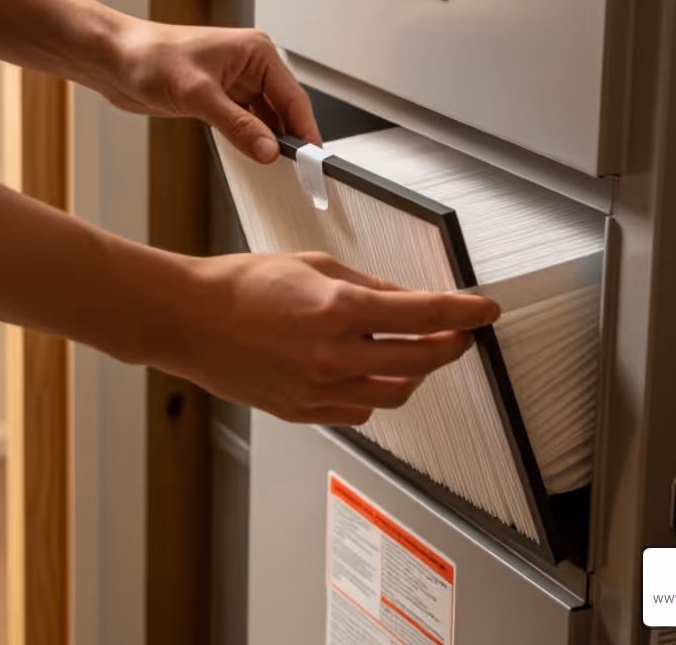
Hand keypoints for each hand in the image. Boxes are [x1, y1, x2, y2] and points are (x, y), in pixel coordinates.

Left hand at [99, 20, 321, 162]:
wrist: (113, 59)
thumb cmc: (148, 57)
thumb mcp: (197, 95)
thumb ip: (237, 125)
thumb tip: (269, 150)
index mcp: (255, 51)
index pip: (293, 96)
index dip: (306, 129)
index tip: (314, 159)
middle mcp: (249, 65)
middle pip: (284, 108)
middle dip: (290, 137)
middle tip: (300, 171)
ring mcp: (234, 82)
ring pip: (265, 118)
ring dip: (269, 140)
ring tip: (279, 169)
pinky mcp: (218, 98)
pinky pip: (245, 122)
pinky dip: (251, 139)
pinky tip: (254, 156)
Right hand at [155, 252, 500, 424]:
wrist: (190, 320)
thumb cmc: (240, 286)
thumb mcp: (312, 265)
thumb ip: (365, 285)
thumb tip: (405, 299)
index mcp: (337, 309)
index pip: (424, 312)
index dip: (465, 311)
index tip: (486, 310)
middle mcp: (332, 355)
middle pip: (422, 360)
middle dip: (450, 344)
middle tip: (458, 332)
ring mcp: (318, 389)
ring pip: (396, 394)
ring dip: (415, 373)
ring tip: (411, 352)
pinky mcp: (302, 411)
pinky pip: (359, 411)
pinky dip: (373, 393)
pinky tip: (365, 373)